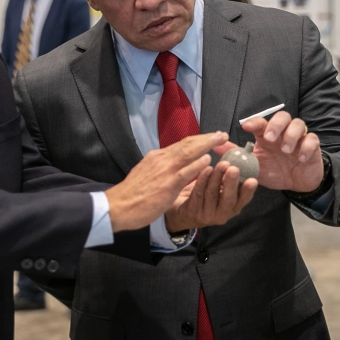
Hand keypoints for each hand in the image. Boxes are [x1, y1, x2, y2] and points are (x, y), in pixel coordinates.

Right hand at [107, 132, 228, 232]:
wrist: (118, 206)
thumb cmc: (132, 194)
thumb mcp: (145, 173)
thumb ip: (159, 167)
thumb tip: (171, 164)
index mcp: (156, 156)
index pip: (181, 144)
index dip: (198, 140)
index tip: (210, 137)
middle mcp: (161, 159)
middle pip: (187, 144)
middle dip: (206, 138)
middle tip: (221, 134)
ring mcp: (164, 171)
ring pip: (188, 152)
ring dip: (206, 145)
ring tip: (221, 140)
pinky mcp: (167, 185)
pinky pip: (185, 172)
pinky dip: (197, 164)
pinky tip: (208, 160)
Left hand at [164, 160, 257, 230]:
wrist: (182, 212)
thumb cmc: (205, 195)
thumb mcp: (220, 189)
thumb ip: (228, 178)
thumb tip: (237, 157)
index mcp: (233, 208)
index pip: (243, 200)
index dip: (248, 191)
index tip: (253, 180)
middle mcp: (222, 215)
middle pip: (228, 199)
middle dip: (231, 183)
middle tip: (234, 169)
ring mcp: (207, 215)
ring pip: (212, 194)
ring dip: (217, 177)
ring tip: (221, 164)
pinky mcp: (193, 212)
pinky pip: (198, 193)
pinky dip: (202, 179)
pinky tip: (206, 169)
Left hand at [231, 112, 322, 192]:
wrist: (297, 184)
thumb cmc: (275, 171)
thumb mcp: (254, 166)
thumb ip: (236, 154)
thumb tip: (214, 145)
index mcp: (268, 136)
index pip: (261, 122)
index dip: (254, 122)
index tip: (246, 127)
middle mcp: (283, 133)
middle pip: (282, 117)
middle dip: (275, 125)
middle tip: (269, 138)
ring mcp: (299, 138)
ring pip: (298, 124)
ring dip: (291, 135)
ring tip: (285, 150)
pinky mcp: (312, 147)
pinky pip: (312, 139)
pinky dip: (306, 147)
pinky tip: (300, 158)